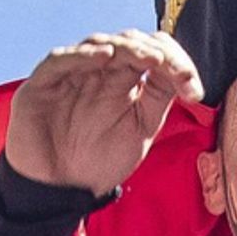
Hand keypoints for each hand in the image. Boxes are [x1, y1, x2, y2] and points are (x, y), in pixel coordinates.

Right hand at [4, 30, 202, 193]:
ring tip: (150, 58)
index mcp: (122, 80)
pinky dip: (83, 55)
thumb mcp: (140, 129)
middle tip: (173, 69)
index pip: (150, 53)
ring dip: (127, 48)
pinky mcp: (43, 83)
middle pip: (128, 43)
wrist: (62, 192)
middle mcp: (98, 72)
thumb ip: (158, 98)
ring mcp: (71, 74)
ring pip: (99, 44)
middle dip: (154, 52)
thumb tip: (184, 74)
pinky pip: (61, 59)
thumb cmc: (98, 163)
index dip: (175, 61)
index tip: (193, 88)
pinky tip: (106, 56)